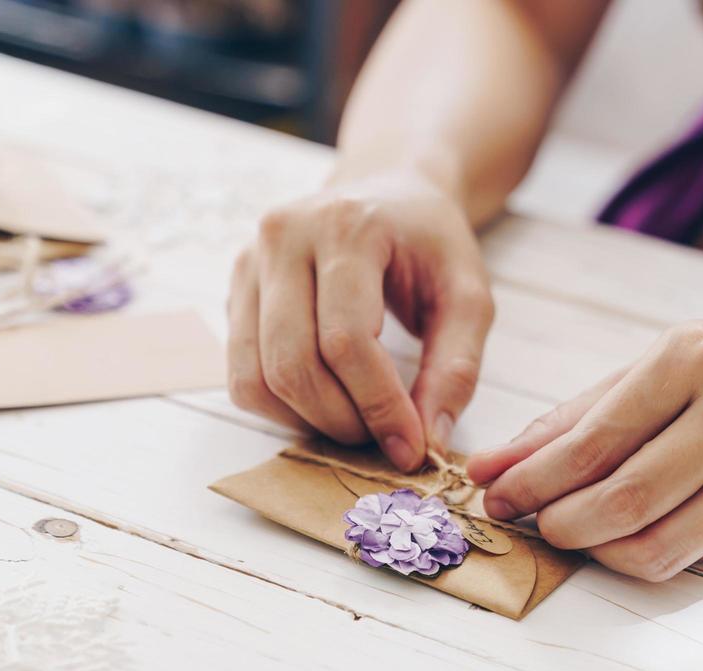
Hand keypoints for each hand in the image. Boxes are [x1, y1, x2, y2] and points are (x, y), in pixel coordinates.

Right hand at [227, 170, 494, 470]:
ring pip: (256, 378)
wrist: (386, 192)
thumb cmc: (429, 243)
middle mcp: (283, 236)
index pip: (347, 340)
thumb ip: (457, 367)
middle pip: (293, 364)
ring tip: (356, 422)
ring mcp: (248, 262)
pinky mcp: (234, 292)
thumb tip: (429, 441)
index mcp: (346, 226)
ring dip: (307, 422)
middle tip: (382, 438)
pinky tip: (323, 403)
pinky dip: (280, 409)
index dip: (378, 406)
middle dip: (342, 421)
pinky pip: (240, 375)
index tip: (410, 446)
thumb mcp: (467, 294)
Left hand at [465, 317, 702, 580]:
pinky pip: (691, 554)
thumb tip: (489, 469)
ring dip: (597, 551)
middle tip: (532, 522)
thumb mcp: (651, 368)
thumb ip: (569, 421)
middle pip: (625, 498)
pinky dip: (641, 554)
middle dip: (561, 523)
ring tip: (572, 532)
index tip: (496, 495)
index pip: (596, 439)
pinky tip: (621, 536)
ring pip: (658, 544)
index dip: (535, 479)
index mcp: (695, 357)